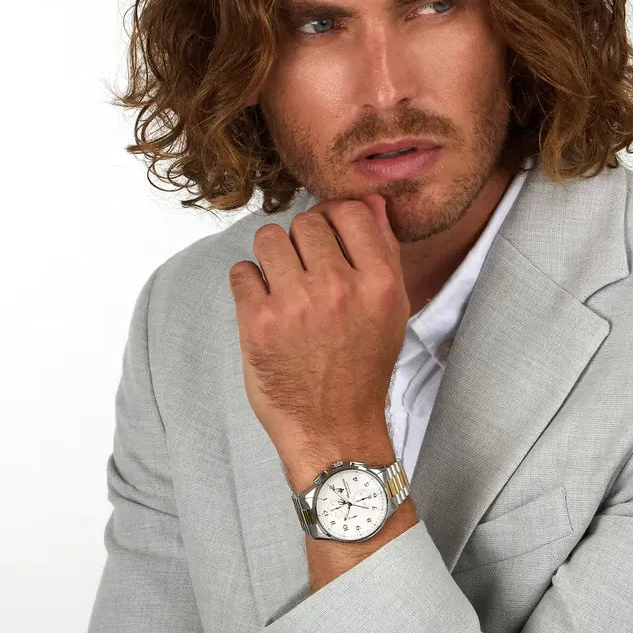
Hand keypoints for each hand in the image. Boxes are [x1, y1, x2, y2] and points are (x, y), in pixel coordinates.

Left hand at [227, 193, 409, 457]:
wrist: (334, 428)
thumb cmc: (363, 367)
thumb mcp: (391, 310)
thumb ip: (384, 253)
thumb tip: (373, 204)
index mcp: (379, 282)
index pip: (350, 212)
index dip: (335, 217)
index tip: (327, 234)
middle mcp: (339, 288)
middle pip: (307, 221)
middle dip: (302, 240)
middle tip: (304, 269)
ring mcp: (296, 304)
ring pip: (268, 238)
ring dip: (271, 255)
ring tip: (280, 282)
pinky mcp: (258, 322)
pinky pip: (241, 271)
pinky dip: (248, 283)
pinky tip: (264, 305)